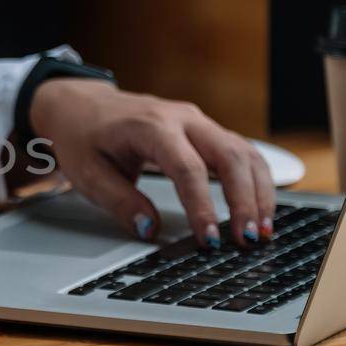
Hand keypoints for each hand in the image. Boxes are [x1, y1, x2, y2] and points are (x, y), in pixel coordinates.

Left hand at [30, 79, 274, 246]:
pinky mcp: (206, 131)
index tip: (211, 239)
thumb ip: (120, 202)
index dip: (203, 207)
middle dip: (244, 200)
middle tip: (247, 239)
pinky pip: (241, 152)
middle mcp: (182, 118)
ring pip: (243, 152)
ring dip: (259, 191)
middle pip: (228, 156)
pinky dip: (256, 181)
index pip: (187, 168)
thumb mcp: (88, 173)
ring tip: (262, 231)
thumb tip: (150, 230)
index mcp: (150, 126)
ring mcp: (198, 122)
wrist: (83, 105)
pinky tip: (260, 210)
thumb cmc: (84, 137)